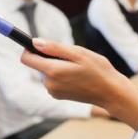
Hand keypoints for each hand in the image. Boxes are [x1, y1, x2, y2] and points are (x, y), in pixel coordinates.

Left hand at [21, 39, 137, 129]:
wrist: (111, 93)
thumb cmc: (98, 70)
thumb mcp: (79, 53)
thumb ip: (55, 48)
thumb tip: (35, 42)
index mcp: (53, 71)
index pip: (26, 58)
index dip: (29, 48)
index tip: (38, 43)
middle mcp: (49, 84)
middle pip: (37, 64)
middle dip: (48, 56)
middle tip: (70, 56)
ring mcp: (53, 91)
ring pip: (45, 71)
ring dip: (56, 65)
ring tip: (76, 66)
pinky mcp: (57, 96)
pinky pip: (52, 79)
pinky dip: (60, 74)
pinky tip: (76, 75)